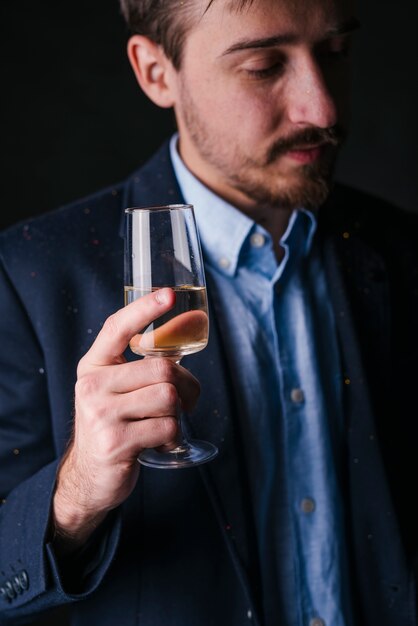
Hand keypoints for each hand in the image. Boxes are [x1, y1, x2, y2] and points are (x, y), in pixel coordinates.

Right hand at [52, 288, 199, 551]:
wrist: (89, 474)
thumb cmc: (113, 423)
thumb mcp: (116, 389)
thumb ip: (144, 363)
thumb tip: (187, 327)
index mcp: (93, 365)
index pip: (117, 328)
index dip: (144, 309)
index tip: (169, 295)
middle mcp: (92, 385)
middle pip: (161, 369)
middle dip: (186, 385)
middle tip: (186, 400)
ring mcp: (101, 414)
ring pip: (168, 397)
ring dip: (179, 413)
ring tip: (168, 422)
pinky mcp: (115, 441)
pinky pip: (166, 427)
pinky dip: (173, 437)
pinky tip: (160, 442)